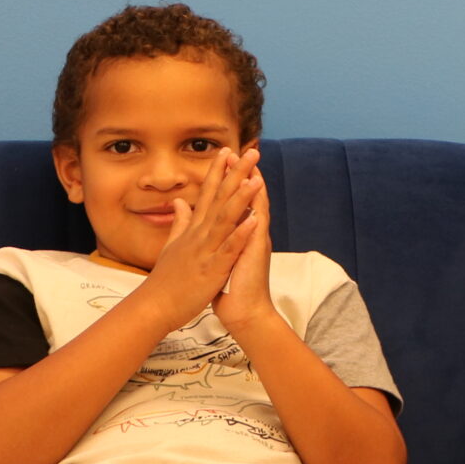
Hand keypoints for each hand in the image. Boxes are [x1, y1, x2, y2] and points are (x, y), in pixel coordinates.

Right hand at [138, 146, 259, 329]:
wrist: (154, 307)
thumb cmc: (165, 279)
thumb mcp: (171, 245)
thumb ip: (178, 222)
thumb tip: (179, 201)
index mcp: (193, 229)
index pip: (207, 193)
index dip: (218, 171)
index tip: (227, 150)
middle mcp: (199, 235)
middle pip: (220, 199)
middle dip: (236, 174)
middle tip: (251, 152)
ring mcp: (206, 251)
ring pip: (226, 219)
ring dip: (241, 199)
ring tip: (256, 179)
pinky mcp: (212, 269)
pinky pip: (228, 249)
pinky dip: (240, 235)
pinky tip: (254, 221)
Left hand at [212, 155, 276, 332]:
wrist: (245, 313)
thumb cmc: (231, 288)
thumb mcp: (219, 258)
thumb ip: (215, 239)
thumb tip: (206, 226)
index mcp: (238, 233)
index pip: (234, 201)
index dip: (229, 179)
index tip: (223, 158)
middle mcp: (250, 232)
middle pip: (247, 197)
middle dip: (243, 173)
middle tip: (238, 150)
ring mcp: (255, 240)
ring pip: (256, 206)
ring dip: (253, 184)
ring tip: (250, 163)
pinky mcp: (256, 251)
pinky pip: (258, 225)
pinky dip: (256, 206)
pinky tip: (256, 192)